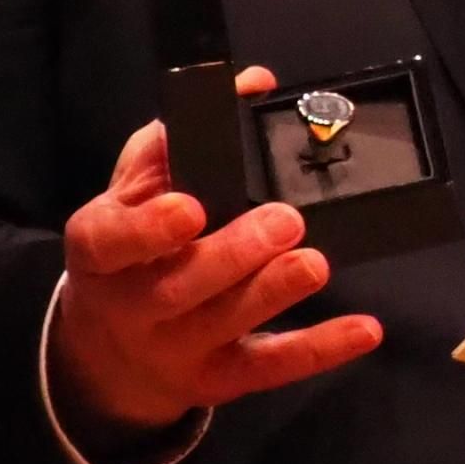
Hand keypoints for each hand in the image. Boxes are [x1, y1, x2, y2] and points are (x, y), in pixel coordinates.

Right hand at [48, 88, 384, 448]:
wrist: (108, 352)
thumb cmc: (131, 248)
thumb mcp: (133, 188)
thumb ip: (182, 136)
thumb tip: (254, 83)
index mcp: (101, 252)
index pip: (113, 243)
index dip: (149, 229)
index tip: (192, 206)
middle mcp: (132, 307)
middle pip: (179, 287)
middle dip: (234, 254)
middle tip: (284, 221)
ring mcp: (175, 350)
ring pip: (225, 326)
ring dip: (274, 294)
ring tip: (314, 264)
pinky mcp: (219, 380)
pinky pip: (271, 369)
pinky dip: (320, 350)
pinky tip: (364, 329)